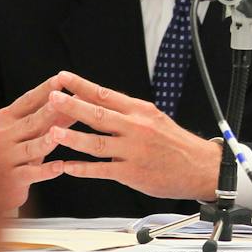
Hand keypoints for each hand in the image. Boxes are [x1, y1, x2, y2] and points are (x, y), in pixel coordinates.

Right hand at [0, 73, 78, 215]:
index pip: (27, 101)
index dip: (44, 90)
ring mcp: (7, 157)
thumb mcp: (28, 132)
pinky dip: (46, 171)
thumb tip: (77, 98)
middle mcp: (4, 135)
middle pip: (30, 122)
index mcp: (8, 119)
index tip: (61, 78)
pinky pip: (31, 173)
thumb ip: (51, 117)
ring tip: (58, 135)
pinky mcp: (12, 178)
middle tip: (63, 101)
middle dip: (47, 111)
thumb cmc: (15, 152)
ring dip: (45, 141)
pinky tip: (60, 167)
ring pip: (29, 148)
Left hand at [53, 71, 220, 200]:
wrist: (199, 167)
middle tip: (52, 97)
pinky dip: (83, 169)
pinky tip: (67, 166)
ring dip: (73, 137)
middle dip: (72, 106)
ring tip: (53, 132)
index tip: (63, 78)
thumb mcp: (155, 118)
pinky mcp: (132, 173)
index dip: (82, 86)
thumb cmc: (176, 144)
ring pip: (97, 143)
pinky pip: (102, 170)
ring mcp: (133, 151)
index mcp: (140, 111)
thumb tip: (101, 101)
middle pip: (99, 115)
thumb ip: (128, 112)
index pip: (106, 94)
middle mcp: (136, 128)